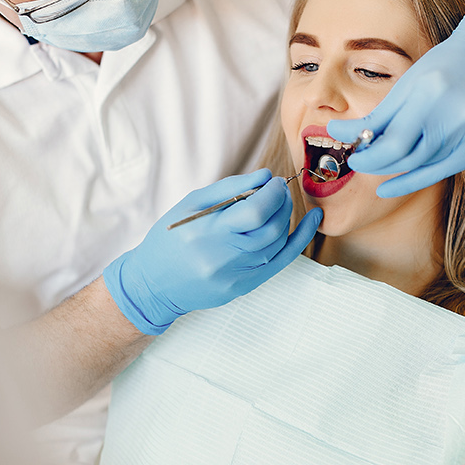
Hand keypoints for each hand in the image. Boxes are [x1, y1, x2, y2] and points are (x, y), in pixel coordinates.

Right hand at [102, 169, 322, 334]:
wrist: (153, 284)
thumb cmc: (169, 239)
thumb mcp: (190, 205)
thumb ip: (229, 189)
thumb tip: (265, 176)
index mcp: (206, 232)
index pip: (254, 212)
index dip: (271, 193)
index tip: (273, 182)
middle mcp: (222, 258)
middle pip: (270, 228)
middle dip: (281, 203)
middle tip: (278, 190)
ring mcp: (235, 276)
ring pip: (276, 244)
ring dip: (284, 218)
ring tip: (279, 204)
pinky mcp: (243, 287)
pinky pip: (279, 262)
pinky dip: (298, 240)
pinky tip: (312, 221)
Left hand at [326, 0, 464, 197]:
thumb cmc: (446, 64)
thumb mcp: (410, 82)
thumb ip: (381, 115)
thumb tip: (347, 137)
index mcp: (432, 93)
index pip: (393, 143)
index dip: (368, 156)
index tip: (352, 155)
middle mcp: (456, 117)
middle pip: (407, 160)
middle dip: (376, 164)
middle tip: (359, 162)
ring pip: (423, 168)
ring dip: (393, 172)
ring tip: (376, 169)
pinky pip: (442, 172)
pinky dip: (416, 179)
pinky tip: (394, 185)